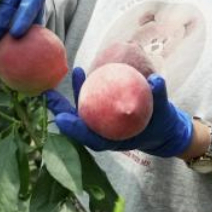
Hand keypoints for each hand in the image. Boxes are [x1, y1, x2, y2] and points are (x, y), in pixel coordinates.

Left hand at [43, 67, 193, 157]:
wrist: (162, 129)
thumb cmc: (160, 122)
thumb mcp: (163, 111)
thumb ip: (158, 95)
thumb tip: (156, 80)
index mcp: (112, 140)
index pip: (89, 137)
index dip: (74, 129)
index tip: (61, 119)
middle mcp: (102, 133)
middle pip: (77, 124)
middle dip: (60, 111)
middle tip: (47, 95)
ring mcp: (99, 124)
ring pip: (79, 112)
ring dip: (65, 99)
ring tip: (55, 81)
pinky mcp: (100, 114)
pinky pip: (89, 101)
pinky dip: (82, 88)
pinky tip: (78, 72)